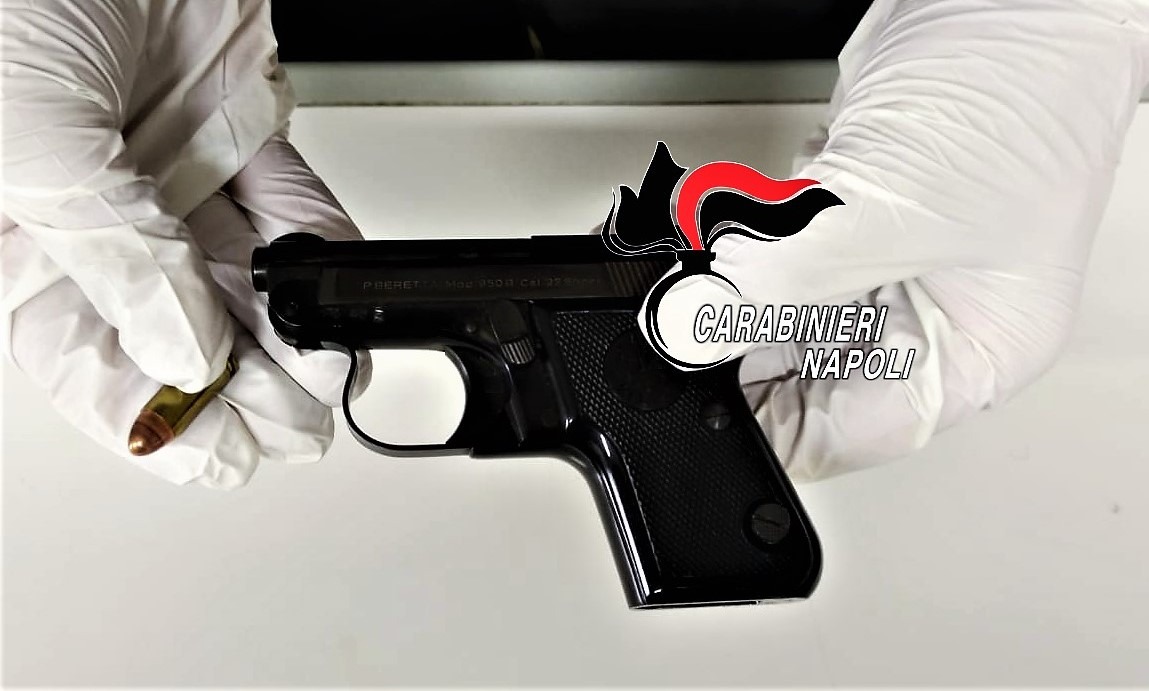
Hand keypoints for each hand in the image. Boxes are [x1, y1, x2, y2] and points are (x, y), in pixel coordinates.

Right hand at [1, 0, 366, 487]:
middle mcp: (99, 220)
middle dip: (248, 384)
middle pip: (183, 334)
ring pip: (246, 280)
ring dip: (296, 329)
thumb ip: (105, 244)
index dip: (160, 421)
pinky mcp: (237, 133)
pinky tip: (339, 285)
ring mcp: (173, 177)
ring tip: (331, 363)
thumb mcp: (28, 130)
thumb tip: (179, 351)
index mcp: (21, 245)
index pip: (89, 365)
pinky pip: (289, 201)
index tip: (229, 451)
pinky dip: (320, 244)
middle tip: (298, 416)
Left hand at [647, 0, 1148, 480]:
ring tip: (717, 251)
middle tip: (685, 317)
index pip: (847, 433)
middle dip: (738, 343)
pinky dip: (748, 234)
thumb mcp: (891, 210)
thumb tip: (692, 331)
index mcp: (970, 354)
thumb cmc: (1025, 92)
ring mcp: (884, 266)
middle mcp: (926, 321)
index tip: (697, 397)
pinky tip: (750, 207)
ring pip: (777, 309)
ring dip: (737, 280)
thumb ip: (783, 279)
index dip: (765, 426)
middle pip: (802, 372)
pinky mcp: (849, 217)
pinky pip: (775, 251)